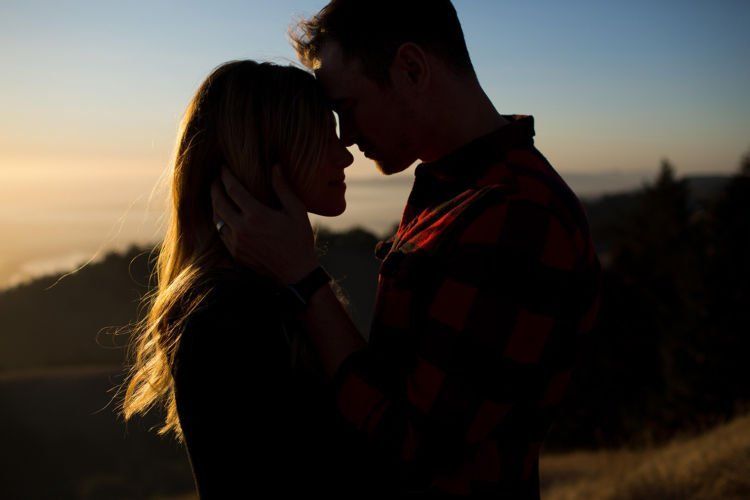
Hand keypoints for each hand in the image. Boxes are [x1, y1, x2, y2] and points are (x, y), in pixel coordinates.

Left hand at [211, 165, 318, 283]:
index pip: (233, 190)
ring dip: (214, 205)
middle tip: (215, 179)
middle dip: (215, 188)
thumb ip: (283, 188)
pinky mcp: (235, 254)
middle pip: (219, 203)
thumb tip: (275, 166)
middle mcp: (242, 229)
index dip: (225, 176)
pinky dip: (219, 221)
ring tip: (217, 195)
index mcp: (256, 215)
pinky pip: (221, 234)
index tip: (223, 167)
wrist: (296, 273)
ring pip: (216, 219)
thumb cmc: (300, 240)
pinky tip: (223, 216)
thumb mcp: (297, 211)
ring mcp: (236, 243)